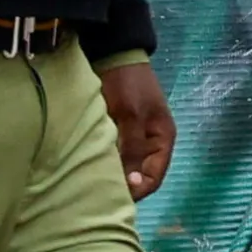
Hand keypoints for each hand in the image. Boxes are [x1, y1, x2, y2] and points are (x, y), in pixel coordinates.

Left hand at [99, 61, 174, 200]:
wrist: (113, 54)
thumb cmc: (128, 85)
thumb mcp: (132, 117)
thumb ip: (134, 149)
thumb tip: (133, 184)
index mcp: (163, 140)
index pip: (154, 178)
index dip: (137, 191)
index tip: (114, 196)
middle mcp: (151, 143)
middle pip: (139, 175)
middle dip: (123, 185)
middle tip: (98, 192)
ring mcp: (134, 138)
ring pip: (125, 167)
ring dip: (112, 174)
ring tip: (91, 182)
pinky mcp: (118, 132)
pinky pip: (114, 155)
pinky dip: (103, 162)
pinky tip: (88, 167)